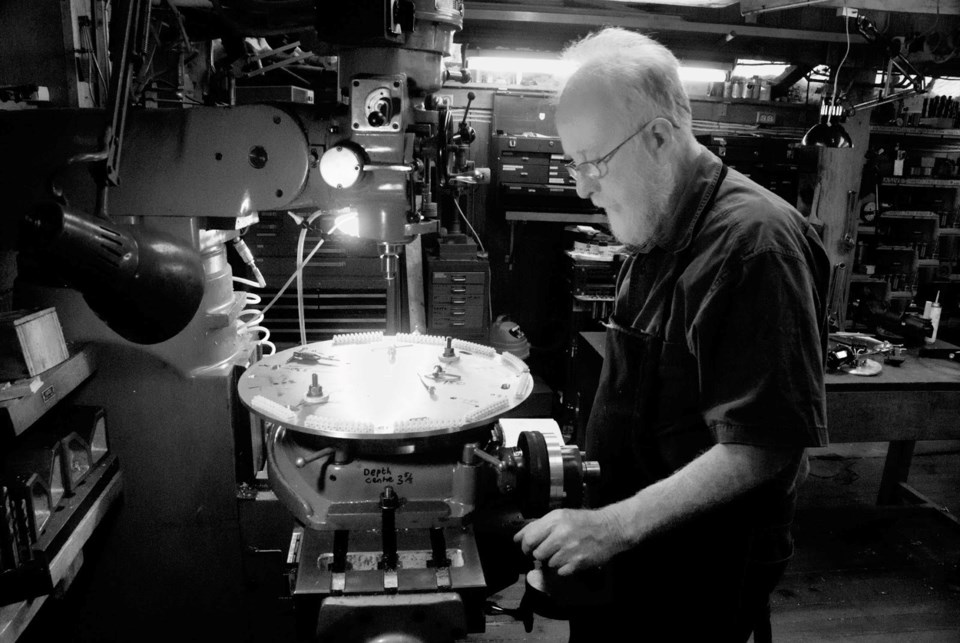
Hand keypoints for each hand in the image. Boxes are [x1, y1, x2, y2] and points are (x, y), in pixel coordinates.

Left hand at [513, 508, 628, 575]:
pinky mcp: (577, 563)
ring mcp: (569, 549)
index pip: (529, 538)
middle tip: (548, 550)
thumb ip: (536, 526)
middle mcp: (560, 534)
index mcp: (554, 520)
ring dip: (552, 560)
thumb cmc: (583, 522)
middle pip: (537, 553)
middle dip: (539, 554)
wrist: (609, 529)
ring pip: (548, 563)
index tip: (529, 548)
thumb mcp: (559, 516)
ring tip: (563, 552)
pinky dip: (563, 567)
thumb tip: (516, 538)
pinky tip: (570, 558)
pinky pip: (560, 571)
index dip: (526, 546)